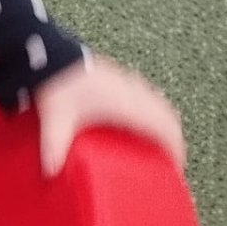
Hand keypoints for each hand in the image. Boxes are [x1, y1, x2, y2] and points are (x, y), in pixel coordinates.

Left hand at [34, 55, 184, 177]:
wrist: (53, 55)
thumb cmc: (59, 84)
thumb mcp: (57, 118)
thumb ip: (55, 145)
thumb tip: (50, 170)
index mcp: (129, 106)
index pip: (166, 129)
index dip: (176, 149)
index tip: (176, 167)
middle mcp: (135, 94)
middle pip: (169, 118)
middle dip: (174, 139)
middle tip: (168, 159)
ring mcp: (130, 83)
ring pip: (162, 105)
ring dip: (165, 123)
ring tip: (157, 143)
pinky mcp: (122, 77)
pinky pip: (150, 96)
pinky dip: (154, 111)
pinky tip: (139, 119)